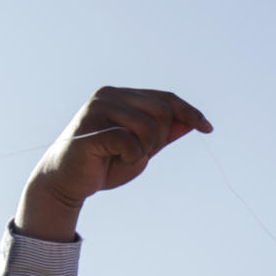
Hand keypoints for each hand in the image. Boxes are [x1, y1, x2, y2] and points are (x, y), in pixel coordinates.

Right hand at [17, 87, 210, 241]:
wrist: (68, 181)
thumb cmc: (105, 163)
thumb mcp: (143, 148)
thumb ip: (164, 134)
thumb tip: (191, 122)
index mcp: (122, 96)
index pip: (166, 98)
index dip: (190, 112)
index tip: (207, 128)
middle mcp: (109, 95)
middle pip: (163, 112)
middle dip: (160, 139)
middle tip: (139, 153)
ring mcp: (98, 108)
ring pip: (149, 126)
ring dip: (145, 150)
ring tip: (124, 156)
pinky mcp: (91, 127)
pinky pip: (130, 142)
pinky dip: (130, 157)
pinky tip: (112, 159)